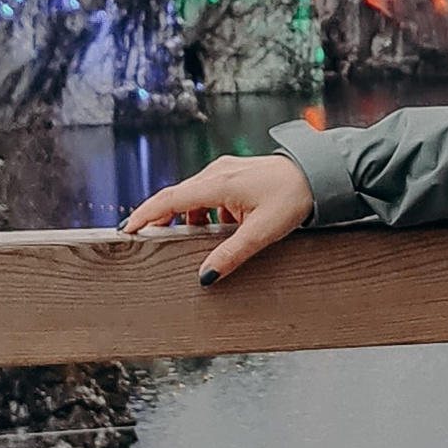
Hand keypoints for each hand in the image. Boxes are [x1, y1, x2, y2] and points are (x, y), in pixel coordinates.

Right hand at [124, 151, 313, 282]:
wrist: (319, 173)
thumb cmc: (294, 197)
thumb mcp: (261, 232)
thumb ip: (230, 255)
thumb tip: (205, 277)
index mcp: (218, 183)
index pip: (170, 199)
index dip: (146, 215)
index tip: (128, 230)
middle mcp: (217, 172)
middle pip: (177, 196)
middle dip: (161, 218)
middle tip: (147, 238)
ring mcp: (226, 170)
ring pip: (194, 195)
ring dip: (188, 217)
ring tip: (189, 238)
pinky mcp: (236, 173)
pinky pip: (210, 193)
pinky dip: (206, 211)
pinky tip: (219, 227)